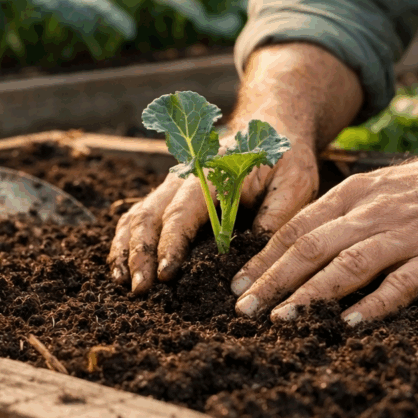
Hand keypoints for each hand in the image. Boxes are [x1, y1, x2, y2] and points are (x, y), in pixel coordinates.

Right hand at [108, 128, 318, 293]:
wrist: (270, 128)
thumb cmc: (285, 157)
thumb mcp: (295, 182)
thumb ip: (277, 214)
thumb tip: (256, 254)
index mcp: (213, 174)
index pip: (182, 212)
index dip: (171, 244)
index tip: (166, 274)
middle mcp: (184, 179)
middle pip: (150, 216)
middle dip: (141, 254)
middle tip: (141, 290)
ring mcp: (172, 188)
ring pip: (137, 217)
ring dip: (128, 251)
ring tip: (125, 285)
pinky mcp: (170, 198)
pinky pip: (139, 218)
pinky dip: (125, 243)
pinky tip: (122, 270)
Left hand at [229, 142, 417, 324]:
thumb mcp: (375, 188)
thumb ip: (338, 215)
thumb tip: (289, 248)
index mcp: (353, 195)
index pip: (297, 227)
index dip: (264, 257)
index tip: (236, 285)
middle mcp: (373, 212)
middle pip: (313, 246)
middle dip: (274, 279)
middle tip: (244, 310)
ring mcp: (406, 235)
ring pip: (349, 264)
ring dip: (312, 293)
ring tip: (282, 318)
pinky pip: (401, 284)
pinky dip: (373, 304)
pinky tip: (348, 324)